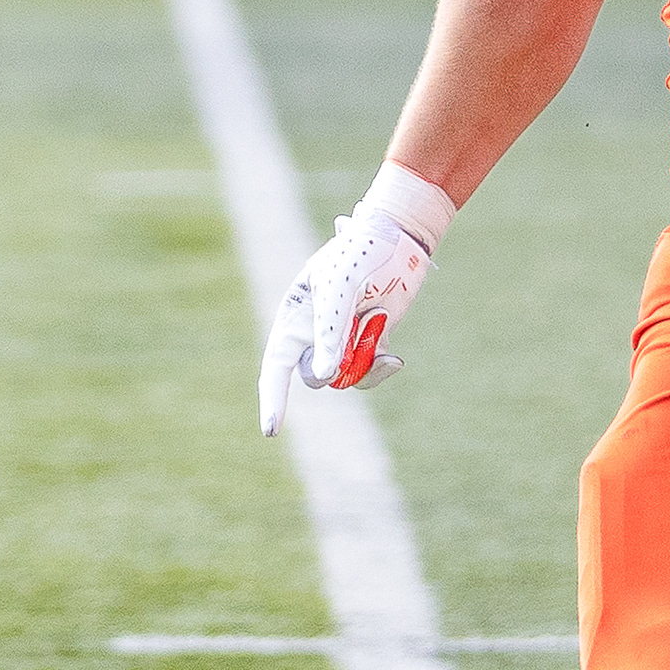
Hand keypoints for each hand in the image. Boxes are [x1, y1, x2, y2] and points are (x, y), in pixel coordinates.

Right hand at [259, 196, 438, 434]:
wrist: (398, 239)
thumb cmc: (359, 253)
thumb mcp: (340, 288)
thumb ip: (330, 331)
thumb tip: (326, 377)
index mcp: (294, 317)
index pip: (276, 366)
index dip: (272, 398)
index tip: (272, 430)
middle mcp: (314, 334)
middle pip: (316, 376)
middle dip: (338, 366)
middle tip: (360, 327)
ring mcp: (342, 340)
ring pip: (346, 378)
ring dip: (364, 364)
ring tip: (378, 321)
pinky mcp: (369, 342)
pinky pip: (368, 372)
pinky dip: (380, 369)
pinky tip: (395, 359)